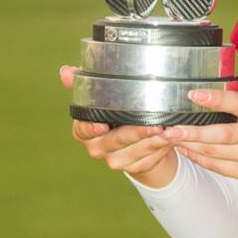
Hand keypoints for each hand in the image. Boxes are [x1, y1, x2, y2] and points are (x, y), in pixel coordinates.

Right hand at [59, 65, 178, 187]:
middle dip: (136, 133)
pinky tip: (172, 137)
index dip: (92, 129)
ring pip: (136, 151)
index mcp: (83, 131)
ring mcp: (116, 160)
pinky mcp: (136, 167)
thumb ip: (83, 83)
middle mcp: (97, 148)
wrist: (132, 141)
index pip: (83, 130)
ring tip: (168, 129)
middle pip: (116, 141)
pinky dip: (162, 148)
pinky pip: (150, 158)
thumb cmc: (114, 112)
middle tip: (154, 125)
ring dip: (154, 141)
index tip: (102, 126)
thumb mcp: (101, 97)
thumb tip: (64, 70)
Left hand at [162, 88, 237, 228]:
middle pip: (220, 134)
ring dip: (190, 146)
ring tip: (170, 139)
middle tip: (168, 129)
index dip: (215, 97)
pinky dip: (201, 159)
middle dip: (191, 132)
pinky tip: (188, 152)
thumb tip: (215, 97)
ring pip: (215, 153)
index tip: (194, 94)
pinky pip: (220, 167)